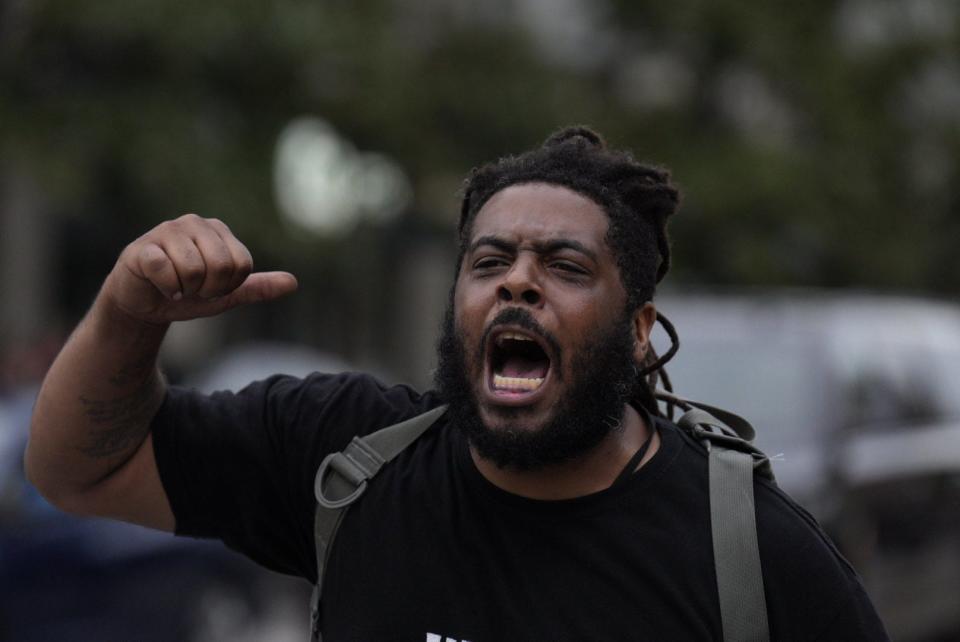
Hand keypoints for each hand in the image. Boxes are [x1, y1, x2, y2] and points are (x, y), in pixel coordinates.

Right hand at [101, 214, 297, 324]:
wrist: (144, 304)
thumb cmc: (188, 293)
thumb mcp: (227, 294)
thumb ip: (258, 287)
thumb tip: (293, 283)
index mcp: (219, 231)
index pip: (242, 265)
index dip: (228, 286)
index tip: (212, 287)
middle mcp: (194, 223)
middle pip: (221, 266)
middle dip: (209, 289)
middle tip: (193, 288)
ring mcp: (167, 231)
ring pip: (194, 270)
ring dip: (186, 290)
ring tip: (176, 285)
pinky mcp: (142, 247)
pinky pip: (166, 271)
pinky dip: (167, 288)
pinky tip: (160, 286)